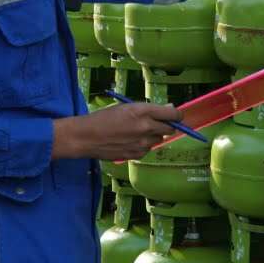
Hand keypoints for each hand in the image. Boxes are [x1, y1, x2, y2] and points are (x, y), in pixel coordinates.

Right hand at [52, 102, 182, 160]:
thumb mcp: (126, 107)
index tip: (177, 116)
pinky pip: (148, 150)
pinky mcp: (137, 155)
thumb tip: (170, 110)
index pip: (173, 115)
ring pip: (158, 139)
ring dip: (153, 135)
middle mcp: (146, 127)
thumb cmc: (104, 117)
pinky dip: (143, 146)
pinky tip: (129, 142)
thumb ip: (149, 110)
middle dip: (166, 125)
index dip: (177, 115)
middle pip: (170, 129)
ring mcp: (142, 143)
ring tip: (136, 132)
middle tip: (155, 123)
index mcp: (143, 111)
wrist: (86, 137)